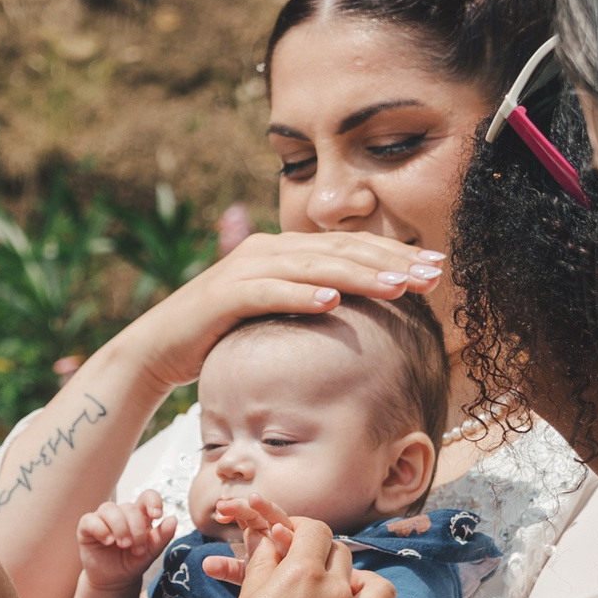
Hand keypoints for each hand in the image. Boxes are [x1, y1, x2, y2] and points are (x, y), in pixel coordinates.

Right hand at [77, 491, 175, 588]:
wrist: (113, 581)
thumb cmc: (132, 563)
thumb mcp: (150, 553)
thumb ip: (162, 537)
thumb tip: (173, 519)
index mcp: (140, 515)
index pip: (147, 496)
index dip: (152, 501)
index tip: (157, 516)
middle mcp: (121, 513)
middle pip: (130, 508)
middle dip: (136, 529)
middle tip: (138, 549)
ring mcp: (103, 519)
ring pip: (109, 509)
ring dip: (119, 527)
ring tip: (123, 545)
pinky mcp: (87, 527)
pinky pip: (90, 520)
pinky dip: (101, 529)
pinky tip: (108, 541)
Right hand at [117, 230, 444, 395]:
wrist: (159, 349)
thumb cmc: (225, 337)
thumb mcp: (278, 316)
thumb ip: (313, 303)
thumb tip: (363, 312)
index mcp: (286, 251)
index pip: (351, 248)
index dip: (396, 256)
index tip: (438, 269)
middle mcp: (268, 250)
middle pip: (341, 251)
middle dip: (391, 262)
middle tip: (433, 275)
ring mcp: (246, 269)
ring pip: (313, 267)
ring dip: (359, 276)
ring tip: (398, 288)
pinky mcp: (224, 295)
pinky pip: (270, 292)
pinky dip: (302, 295)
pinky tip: (333, 303)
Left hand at [200, 494, 290, 583]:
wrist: (298, 591)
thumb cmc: (273, 580)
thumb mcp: (247, 575)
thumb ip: (229, 568)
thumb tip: (205, 564)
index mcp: (261, 531)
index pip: (246, 515)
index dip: (233, 511)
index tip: (218, 515)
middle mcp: (276, 530)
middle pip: (259, 512)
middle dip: (243, 506)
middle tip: (224, 505)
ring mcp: (292, 538)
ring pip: (279, 518)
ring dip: (266, 508)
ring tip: (253, 500)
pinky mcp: (306, 550)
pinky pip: (296, 538)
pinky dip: (286, 534)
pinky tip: (277, 529)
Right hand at [204, 518, 431, 597]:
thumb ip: (261, 566)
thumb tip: (264, 537)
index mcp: (302, 575)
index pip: (315, 532)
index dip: (304, 528)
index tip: (294, 535)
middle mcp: (337, 593)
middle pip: (342, 557)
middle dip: (326, 557)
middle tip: (311, 570)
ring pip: (379, 588)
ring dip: (368, 584)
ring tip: (357, 590)